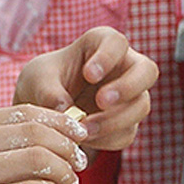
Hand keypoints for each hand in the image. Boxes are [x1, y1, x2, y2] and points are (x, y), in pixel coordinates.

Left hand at [14, 26, 157, 150]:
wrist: (40, 111)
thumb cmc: (41, 84)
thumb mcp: (36, 81)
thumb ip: (48, 91)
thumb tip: (64, 108)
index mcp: (100, 45)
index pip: (116, 43)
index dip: (108, 57)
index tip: (89, 74)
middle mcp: (122, 68)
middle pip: (146, 72)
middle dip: (128, 88)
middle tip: (102, 101)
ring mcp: (127, 97)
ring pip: (140, 106)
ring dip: (115, 121)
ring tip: (84, 129)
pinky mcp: (123, 124)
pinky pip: (125, 134)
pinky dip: (106, 140)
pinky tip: (84, 141)